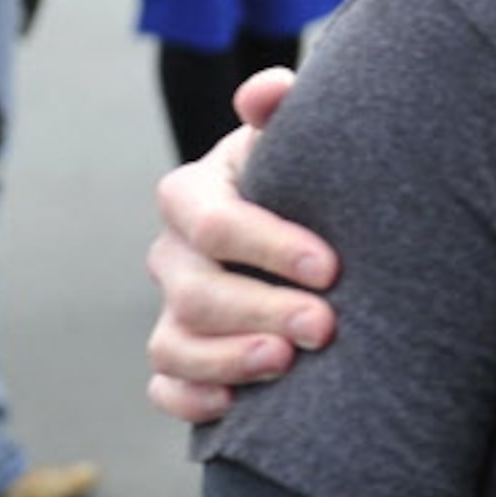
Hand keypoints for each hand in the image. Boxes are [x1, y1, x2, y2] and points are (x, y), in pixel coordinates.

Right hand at [145, 68, 339, 421]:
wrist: (307, 224)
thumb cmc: (302, 177)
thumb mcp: (294, 140)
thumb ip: (279, 111)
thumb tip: (271, 90)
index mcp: (193, 195)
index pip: (215, 223)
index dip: (269, 246)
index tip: (331, 267)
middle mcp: (173, 254)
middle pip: (198, 291)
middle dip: (262, 310)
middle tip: (325, 326)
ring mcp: (172, 308)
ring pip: (174, 343)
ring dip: (227, 359)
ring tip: (285, 363)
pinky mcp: (179, 357)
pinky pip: (164, 386)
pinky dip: (191, 399)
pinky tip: (234, 405)